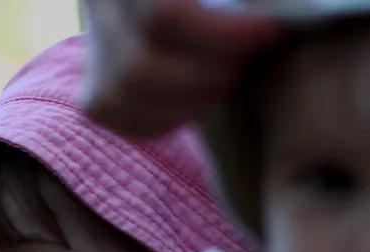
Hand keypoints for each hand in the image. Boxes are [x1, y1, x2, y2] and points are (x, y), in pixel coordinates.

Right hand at [80, 0, 279, 137]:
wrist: (159, 5)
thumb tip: (278, 9)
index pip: (162, 14)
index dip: (222, 33)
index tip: (269, 31)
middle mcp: (96, 14)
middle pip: (140, 68)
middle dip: (207, 73)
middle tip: (245, 60)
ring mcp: (92, 60)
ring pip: (130, 99)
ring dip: (193, 98)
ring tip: (226, 76)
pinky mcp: (96, 97)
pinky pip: (131, 122)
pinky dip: (174, 118)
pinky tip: (201, 94)